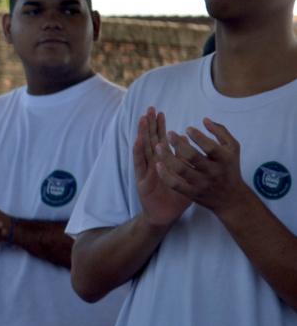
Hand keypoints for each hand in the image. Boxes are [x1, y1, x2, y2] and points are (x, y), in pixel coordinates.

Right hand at [133, 107, 191, 227]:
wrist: (166, 216)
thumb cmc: (177, 197)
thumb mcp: (185, 177)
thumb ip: (186, 160)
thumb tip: (187, 141)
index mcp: (163, 161)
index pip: (160, 140)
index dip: (159, 127)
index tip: (160, 113)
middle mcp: (152, 163)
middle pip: (150, 140)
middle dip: (149, 125)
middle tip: (150, 109)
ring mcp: (146, 171)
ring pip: (143, 149)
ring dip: (142, 133)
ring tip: (142, 119)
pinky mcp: (141, 180)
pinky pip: (140, 164)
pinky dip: (138, 152)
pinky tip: (138, 140)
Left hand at [156, 117, 249, 214]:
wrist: (231, 198)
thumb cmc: (230, 167)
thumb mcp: (232, 148)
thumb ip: (221, 132)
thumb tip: (204, 120)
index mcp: (225, 159)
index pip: (210, 147)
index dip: (198, 137)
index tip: (187, 128)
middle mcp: (214, 172)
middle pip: (193, 157)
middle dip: (179, 144)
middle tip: (169, 133)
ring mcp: (202, 184)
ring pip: (182, 170)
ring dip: (168, 158)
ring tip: (158, 146)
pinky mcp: (193, 194)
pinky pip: (176, 185)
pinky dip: (166, 175)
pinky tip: (158, 165)